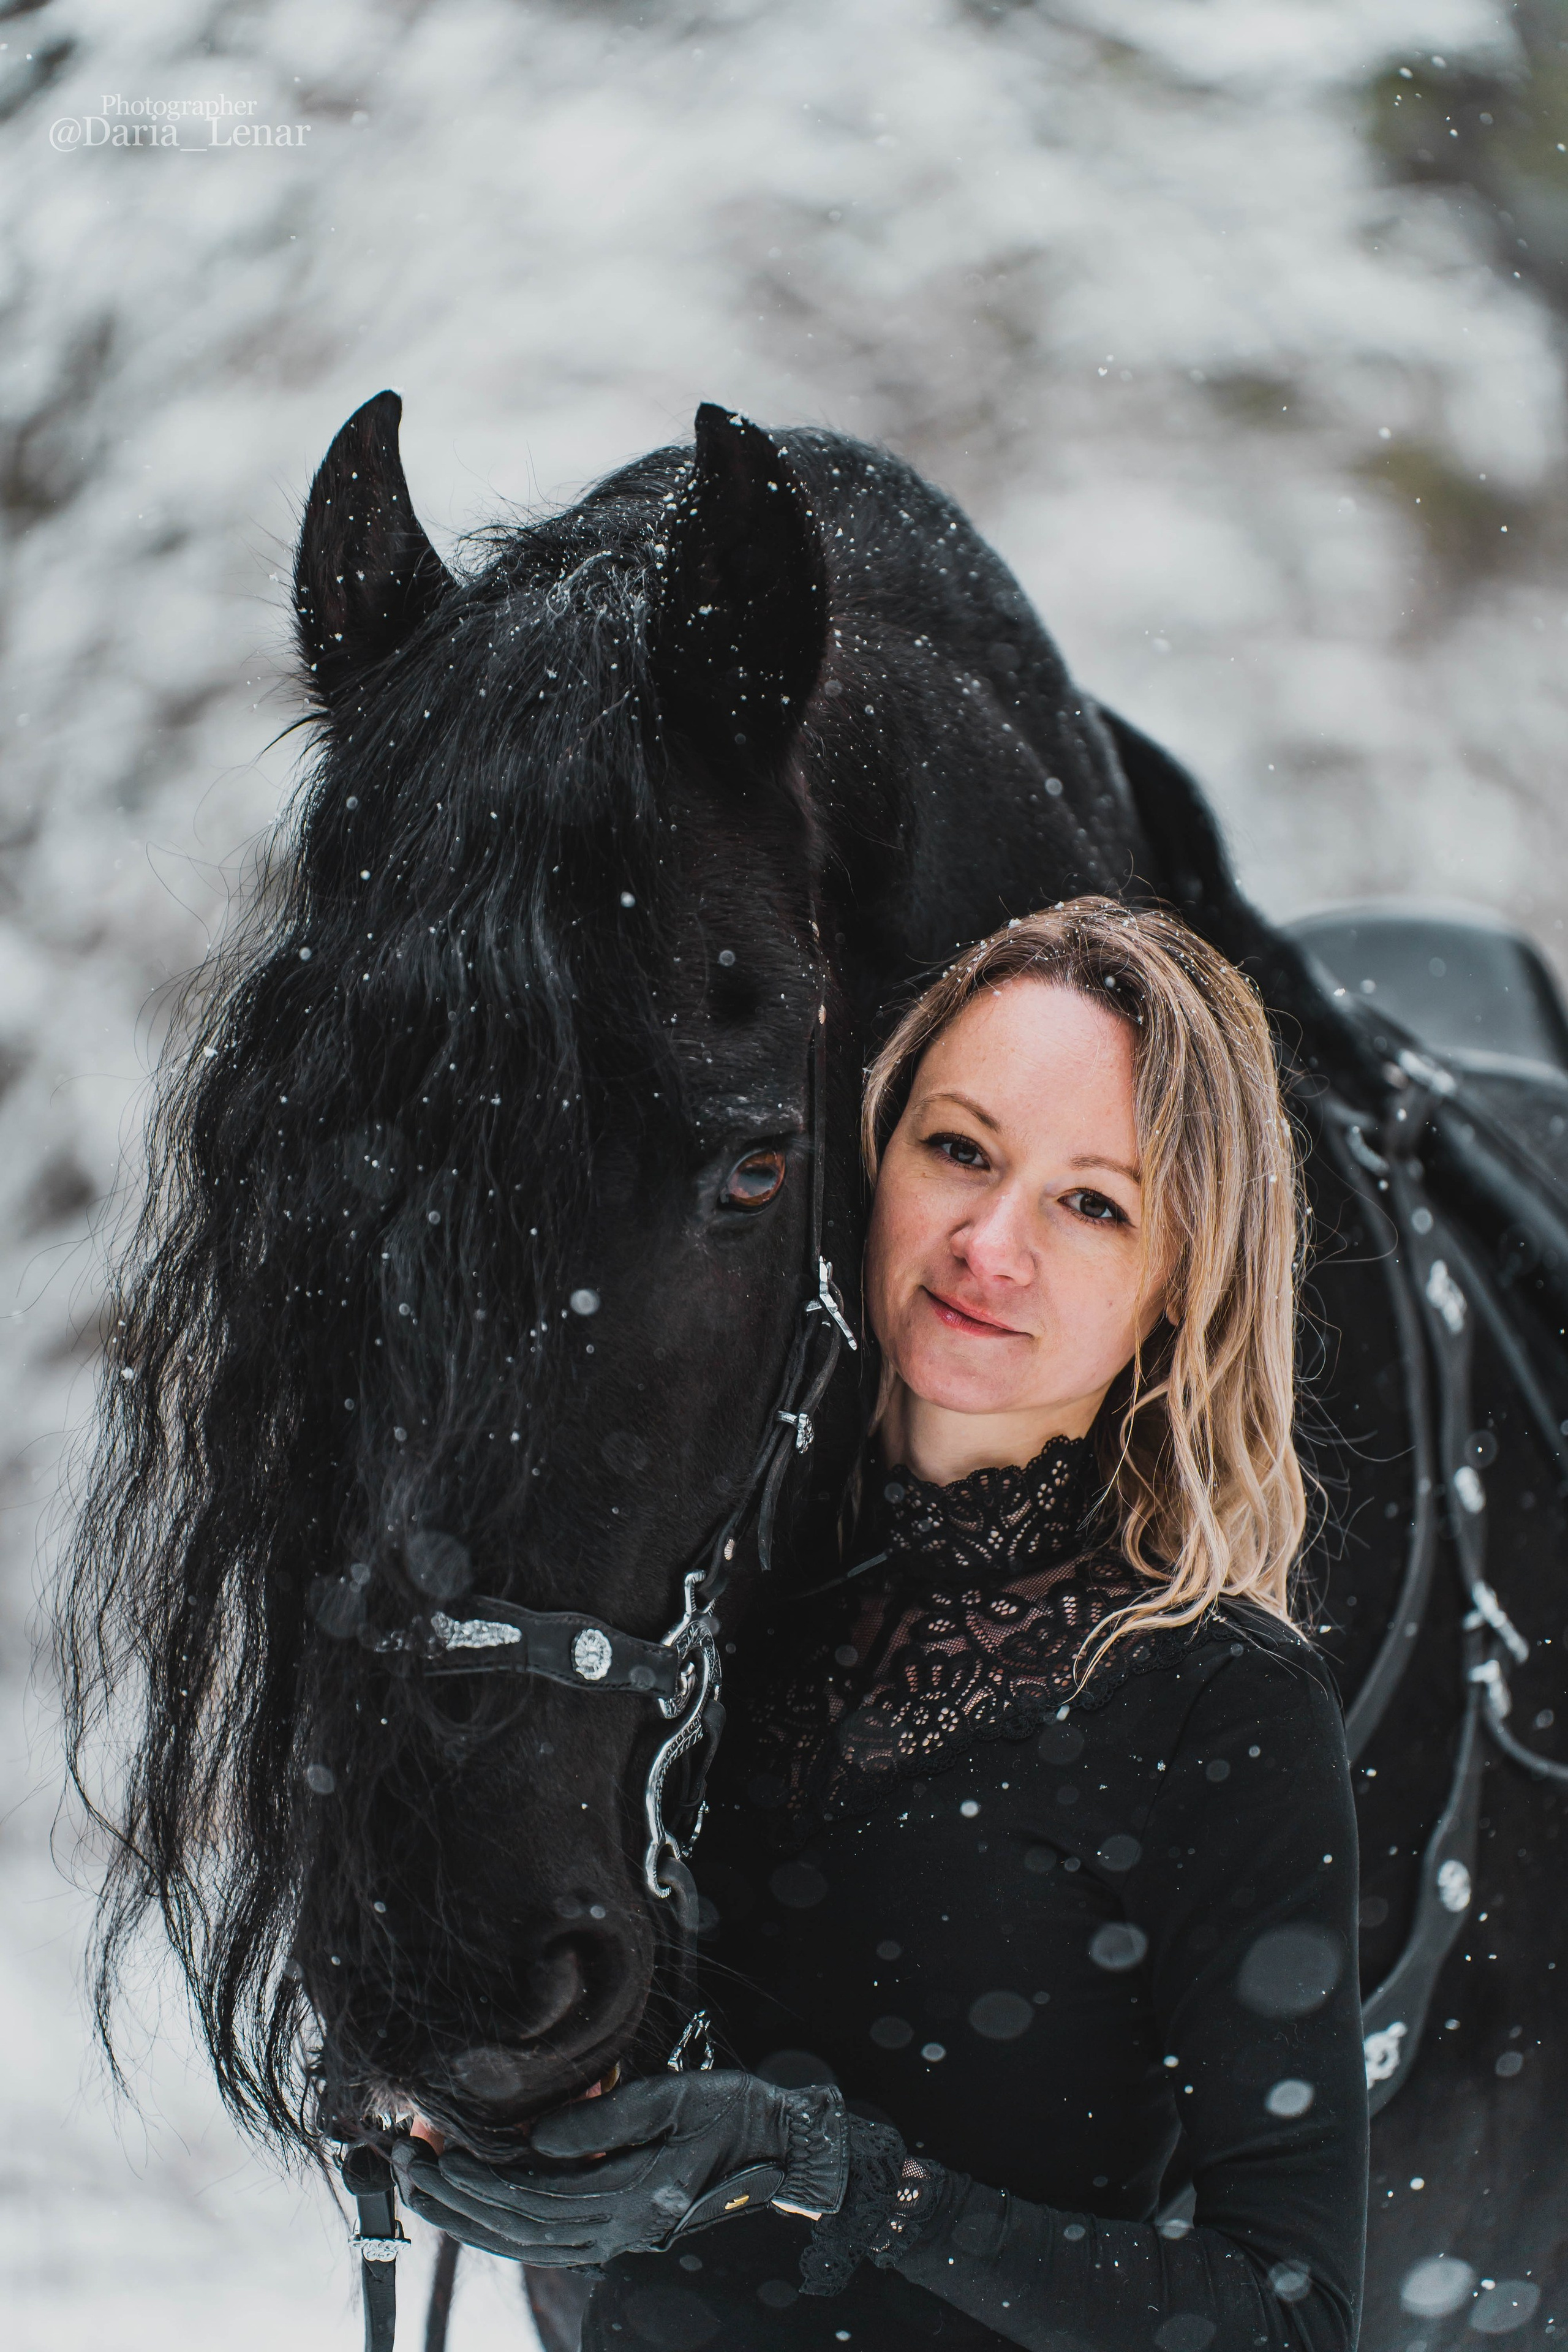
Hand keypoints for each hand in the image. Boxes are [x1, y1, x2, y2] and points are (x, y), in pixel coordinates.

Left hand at [391, 2069, 847, 2267]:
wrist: (788, 2151)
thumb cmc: (739, 2114)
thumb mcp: (678, 2098)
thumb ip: (607, 2121)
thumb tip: (538, 2137)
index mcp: (632, 2198)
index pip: (530, 2198)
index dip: (473, 2179)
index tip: (429, 2150)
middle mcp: (619, 2230)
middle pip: (516, 2227)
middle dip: (453, 2199)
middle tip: (402, 2163)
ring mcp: (620, 2238)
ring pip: (525, 2243)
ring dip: (468, 2216)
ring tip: (421, 2183)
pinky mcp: (622, 2232)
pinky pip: (547, 2242)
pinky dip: (502, 2227)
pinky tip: (475, 2206)